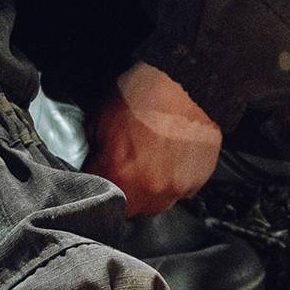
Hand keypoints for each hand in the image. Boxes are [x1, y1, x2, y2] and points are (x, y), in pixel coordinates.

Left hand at [87, 59, 221, 216]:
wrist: (188, 82)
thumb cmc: (147, 91)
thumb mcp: (102, 114)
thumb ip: (94, 145)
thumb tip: (93, 157)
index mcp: (117, 172)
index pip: (95, 192)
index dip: (94, 180)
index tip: (97, 171)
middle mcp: (146, 188)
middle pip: (125, 207)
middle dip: (121, 189)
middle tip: (125, 166)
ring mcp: (174, 188)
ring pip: (152, 205)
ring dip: (147, 190)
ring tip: (150, 162)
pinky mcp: (195, 183)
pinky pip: (178, 192)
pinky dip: (171, 181)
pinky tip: (170, 159)